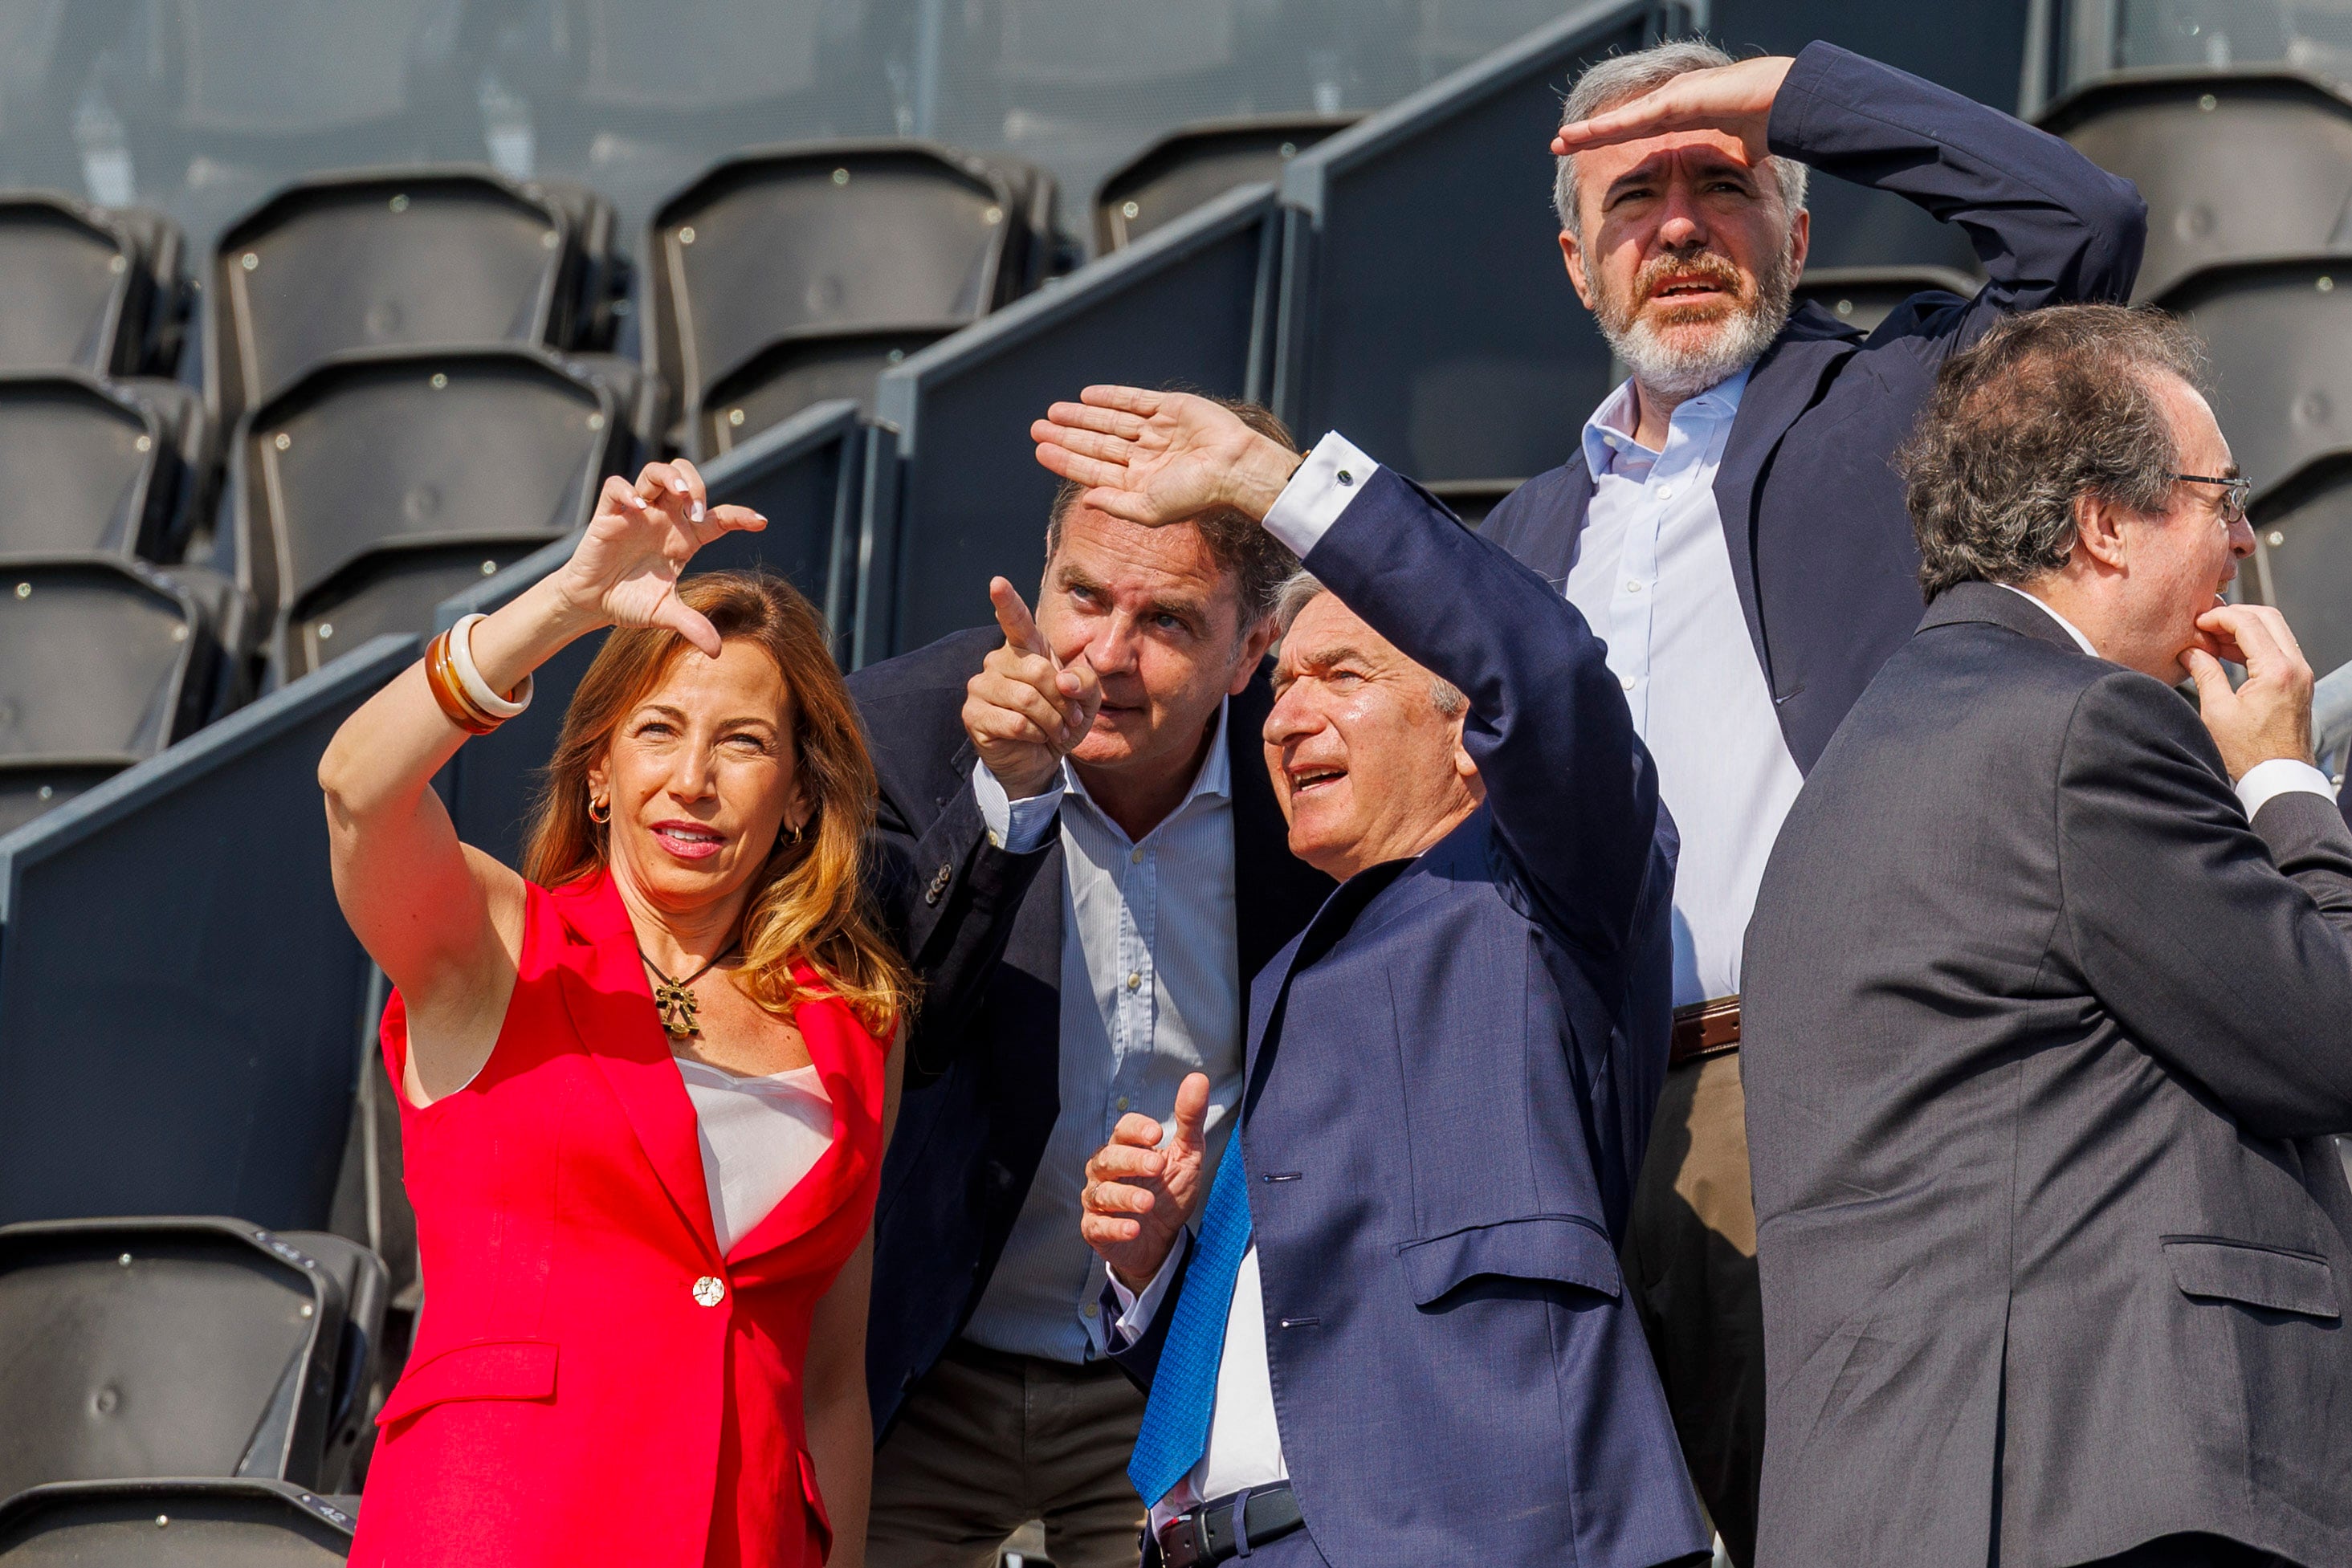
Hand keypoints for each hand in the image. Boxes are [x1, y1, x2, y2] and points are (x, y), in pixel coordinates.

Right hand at [550, 459, 766, 655]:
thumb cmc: (630, 601)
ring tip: (679, 498)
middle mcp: (664, 519)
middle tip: (698, 512)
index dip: (741, 515)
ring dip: (671, 478)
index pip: (719, 518)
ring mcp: (637, 513)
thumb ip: (691, 625)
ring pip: (656, 472)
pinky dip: (627, 491)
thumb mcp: (664, 614)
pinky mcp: (609, 514)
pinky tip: (637, 508)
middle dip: (698, 486)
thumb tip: (718, 652)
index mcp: (685, 538)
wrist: (592, 603)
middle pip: (686, 477)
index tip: (761, 522)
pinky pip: (616, 486)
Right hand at [961, 579, 1101, 799]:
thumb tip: (1064, 680)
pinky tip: (1036, 739)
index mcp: (1026, 649)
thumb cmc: (1060, 721)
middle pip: (1037, 670)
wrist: (1040, 760)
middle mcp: (998, 661)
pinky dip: (1035, 735)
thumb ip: (1084, 681)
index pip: (1015, 621)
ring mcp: (981, 686)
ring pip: (1026, 699)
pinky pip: (1015, 722)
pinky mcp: (973, 714)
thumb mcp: (1085, 699)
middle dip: (1062, 700)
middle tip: (1069, 719)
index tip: (997, 582)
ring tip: (1056, 731)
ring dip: (1051, 721)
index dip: (1006, 602)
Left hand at [1032, 387, 1297, 527]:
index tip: (1040, 450)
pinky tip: (1086, 396)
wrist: (1234, 466)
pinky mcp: (1171, 408)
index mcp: (1138, 482)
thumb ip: (1116, 504)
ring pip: (1110, 422)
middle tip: (1037, 427)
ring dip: (1081, 417)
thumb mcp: (1150, 510)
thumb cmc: (1196, 495)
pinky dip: (1111, 397)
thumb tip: (1084, 499)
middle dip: (1066, 436)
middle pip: (1096, 443)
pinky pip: (1134, 400)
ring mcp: (1157, 431)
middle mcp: (1145, 456)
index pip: (1092, 469)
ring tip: (1053, 412)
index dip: (1065, 460)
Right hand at [1081, 1072, 1210, 1291]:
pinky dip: (1114, 1228)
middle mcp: (1105, 1171)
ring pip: (1101, 1193)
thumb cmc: (1170, 1192)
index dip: (1137, 1129)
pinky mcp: (1095, 1230)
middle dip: (1131, 1160)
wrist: (1162, 1240)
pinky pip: (1097, 1227)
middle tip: (1157, 1165)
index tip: (1158, 1134)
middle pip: (1108, 1158)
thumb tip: (1198, 1079)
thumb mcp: (1187, 1156)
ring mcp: (1097, 1200)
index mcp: (1126, 1147)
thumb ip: (1189, 1121)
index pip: (1123, 1130)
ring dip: (1124, 1196)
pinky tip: (1133, 1229)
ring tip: (1148, 1203)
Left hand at [1549, 54, 1795, 169]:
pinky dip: (1611, 126)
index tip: (1593, 153)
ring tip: (1561, 140)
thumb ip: (1734, 158)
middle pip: (1625, 121)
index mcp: (1691, 113)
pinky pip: (1638, 115)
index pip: (1644, 128)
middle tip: (1561, 144)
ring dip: (1592, 129)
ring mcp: (1678, 96)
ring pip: (1624, 117)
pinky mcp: (1682, 97)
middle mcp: (1679, 100)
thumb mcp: (1744, 150)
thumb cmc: (1777, 119)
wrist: (1795, 101)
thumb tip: (1737, 175)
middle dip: (1593, 133)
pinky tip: (1586, 134)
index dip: (1617, 139)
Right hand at [2186, 603, 2315, 778]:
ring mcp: (2301, 673)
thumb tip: (2191, 652)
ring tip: (2215, 639)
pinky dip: (2256, 643)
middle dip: (2235, 615)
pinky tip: (2231, 653)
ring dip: (2246, 628)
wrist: (2279, 776)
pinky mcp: (2299, 682)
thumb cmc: (2249, 752)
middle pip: (2268, 617)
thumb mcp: (2217, 711)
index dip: (2219, 617)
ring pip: (2276, 630)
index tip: (2198, 622)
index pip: (2249, 623)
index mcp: (2276, 671)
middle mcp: (2296, 667)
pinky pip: (2280, 648)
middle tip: (2207, 624)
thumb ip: (2205, 673)